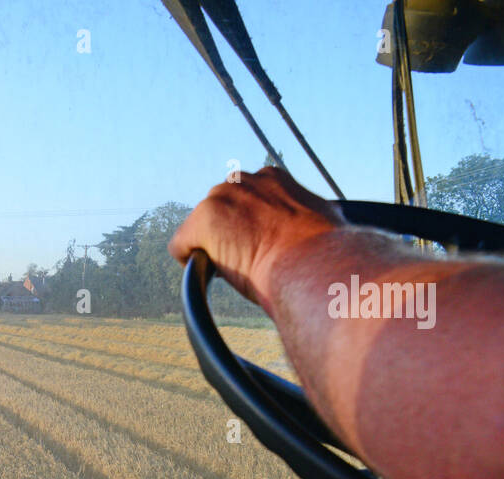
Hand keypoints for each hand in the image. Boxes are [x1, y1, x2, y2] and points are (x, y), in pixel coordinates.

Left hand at [168, 166, 343, 313]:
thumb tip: (320, 231)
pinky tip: (214, 274)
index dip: (249, 228)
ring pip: (200, 230)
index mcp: (273, 179)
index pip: (245, 202)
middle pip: (219, 213)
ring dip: (213, 249)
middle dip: (228, 236)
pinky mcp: (201, 222)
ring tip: (240, 268)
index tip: (260, 246)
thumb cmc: (324, 254)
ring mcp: (219, 199)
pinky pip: (179, 248)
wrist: (314, 263)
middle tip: (250, 260)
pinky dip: (190, 264)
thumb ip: (306, 219)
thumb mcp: (322, 223)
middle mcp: (243, 181)